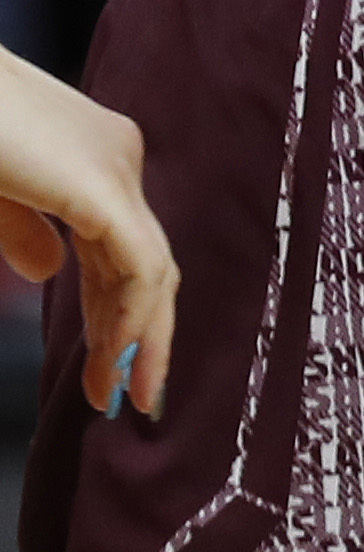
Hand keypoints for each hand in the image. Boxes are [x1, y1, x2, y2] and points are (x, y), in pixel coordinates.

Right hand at [0, 48, 173, 418]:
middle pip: (147, 262)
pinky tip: (112, 359)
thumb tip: (50, 273)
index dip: (116, 310)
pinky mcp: (101, 186)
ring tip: (122, 394)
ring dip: (140, 339)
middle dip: (140, 334)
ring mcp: (116, 167)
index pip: (123, 247)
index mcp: (93, 156)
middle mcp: (118, 157)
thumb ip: (22, 229)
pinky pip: (138, 267)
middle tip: (131, 396)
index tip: (105, 365)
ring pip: (152, 270)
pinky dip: (130, 319)